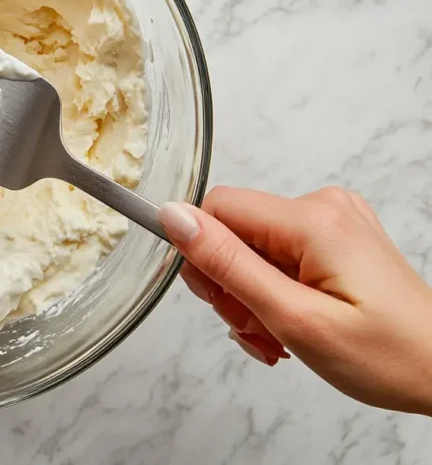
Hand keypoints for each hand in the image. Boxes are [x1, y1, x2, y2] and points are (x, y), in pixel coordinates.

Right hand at [158, 186, 431, 415]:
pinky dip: (273, 292)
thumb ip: (228, 264)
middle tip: (257, 329)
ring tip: (278, 337)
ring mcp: (332, 220)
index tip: (221, 301)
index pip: (216, 208)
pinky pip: (277, 255)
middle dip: (231, 285)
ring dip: (250, 297)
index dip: (202, 256)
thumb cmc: (388, 356)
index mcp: (312, 220)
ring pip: (251, 249)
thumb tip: (174, 216)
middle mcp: (322, 207)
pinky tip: (290, 325)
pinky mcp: (336, 237)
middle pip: (232, 230)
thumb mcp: (294, 318)